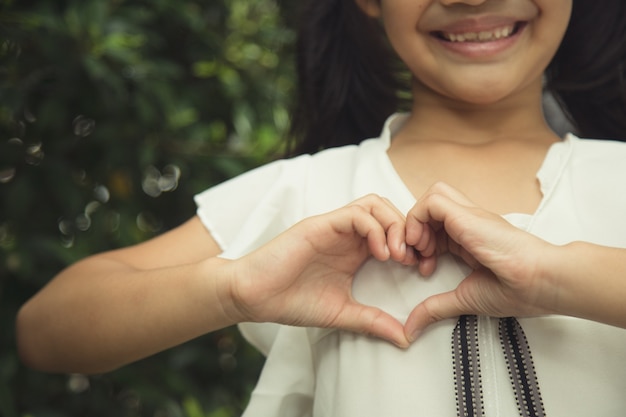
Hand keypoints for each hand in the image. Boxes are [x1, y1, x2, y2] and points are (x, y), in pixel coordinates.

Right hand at [223, 195, 416, 347]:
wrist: (256, 296)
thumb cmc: (293, 301)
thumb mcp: (342, 313)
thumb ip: (372, 321)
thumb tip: (405, 339)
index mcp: (355, 250)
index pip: (394, 231)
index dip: (413, 245)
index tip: (421, 269)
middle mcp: (348, 234)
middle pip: (390, 211)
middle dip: (409, 232)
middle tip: (415, 260)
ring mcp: (334, 227)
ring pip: (375, 204)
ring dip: (393, 225)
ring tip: (396, 255)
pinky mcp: (320, 225)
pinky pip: (356, 213)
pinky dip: (374, 228)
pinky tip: (378, 254)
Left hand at [403, 182, 557, 340]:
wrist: (539, 281)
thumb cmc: (515, 289)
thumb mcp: (463, 299)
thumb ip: (435, 309)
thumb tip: (411, 329)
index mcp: (469, 239)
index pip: (434, 227)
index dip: (419, 245)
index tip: (422, 270)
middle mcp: (468, 223)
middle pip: (430, 209)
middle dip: (413, 232)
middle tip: (414, 258)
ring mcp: (468, 216)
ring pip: (431, 197)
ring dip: (415, 223)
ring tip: (421, 251)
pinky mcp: (467, 214)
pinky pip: (432, 201)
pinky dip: (418, 219)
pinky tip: (424, 245)